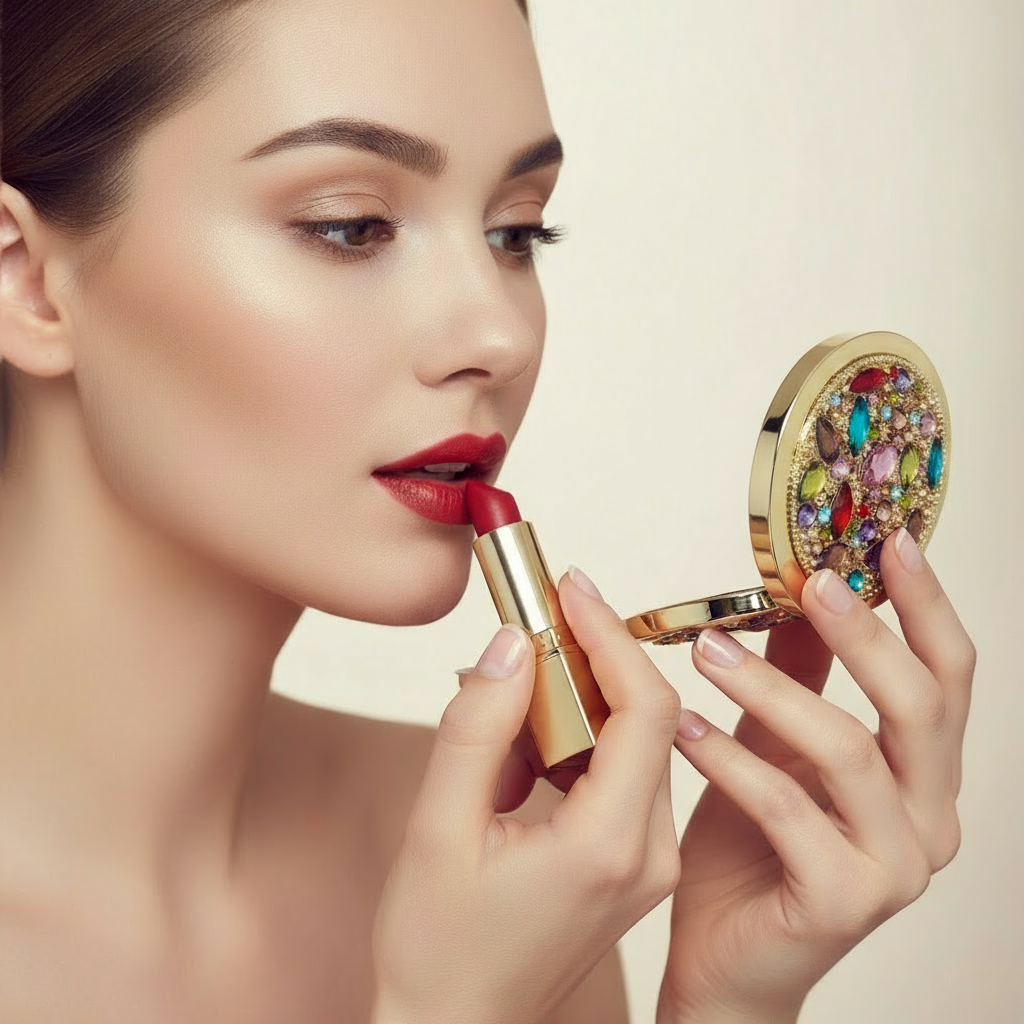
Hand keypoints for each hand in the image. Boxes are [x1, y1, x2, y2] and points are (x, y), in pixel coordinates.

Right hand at [372, 569, 681, 1023]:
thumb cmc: (438, 947)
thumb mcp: (437, 827)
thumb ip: (476, 728)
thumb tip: (512, 644)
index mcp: (608, 846)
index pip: (645, 709)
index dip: (611, 637)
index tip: (570, 589)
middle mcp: (649, 856)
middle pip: (648, 719)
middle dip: (595, 659)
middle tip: (539, 618)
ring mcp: (648, 866)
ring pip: (635, 744)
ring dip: (581, 701)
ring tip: (515, 693)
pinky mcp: (633, 868)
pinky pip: (621, 776)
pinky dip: (579, 741)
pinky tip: (523, 747)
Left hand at [659, 528, 973, 1023]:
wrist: (728, 959)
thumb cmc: (752, 848)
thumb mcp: (776, 743)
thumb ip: (799, 673)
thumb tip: (802, 584)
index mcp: (922, 773)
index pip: (949, 674)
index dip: (926, 603)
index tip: (890, 540)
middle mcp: (929, 817)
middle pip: (921, 706)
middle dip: (867, 634)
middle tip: (812, 581)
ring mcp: (895, 865)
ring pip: (850, 752)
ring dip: (773, 690)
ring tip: (706, 651)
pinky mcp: (844, 901)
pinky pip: (788, 812)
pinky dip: (732, 761)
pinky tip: (683, 729)